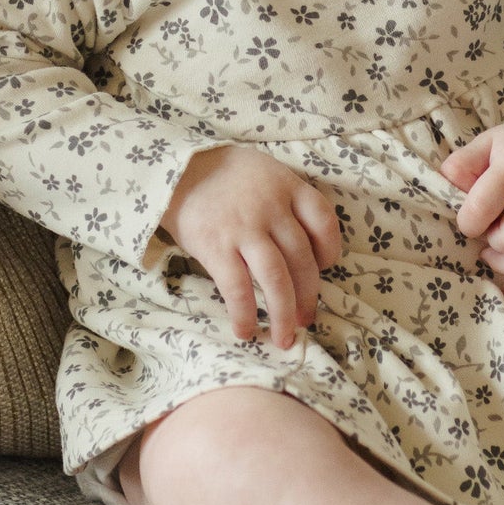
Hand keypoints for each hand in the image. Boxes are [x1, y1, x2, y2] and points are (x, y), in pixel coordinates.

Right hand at [158, 146, 341, 349]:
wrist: (174, 167)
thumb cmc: (222, 173)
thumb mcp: (264, 172)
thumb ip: (285, 201)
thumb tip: (299, 246)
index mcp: (288, 187)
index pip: (324, 222)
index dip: (330, 249)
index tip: (324, 266)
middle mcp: (272, 209)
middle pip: (302, 259)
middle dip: (308, 296)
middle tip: (306, 319)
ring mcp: (245, 228)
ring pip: (277, 279)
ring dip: (283, 313)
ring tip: (283, 337)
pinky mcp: (216, 247)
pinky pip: (238, 288)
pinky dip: (244, 313)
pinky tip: (245, 330)